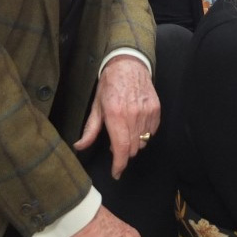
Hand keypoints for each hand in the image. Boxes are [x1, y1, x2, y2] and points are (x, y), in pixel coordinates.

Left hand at [73, 55, 159, 178]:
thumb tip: (79, 147)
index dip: (119, 165)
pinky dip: (144, 133)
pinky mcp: (156, 110)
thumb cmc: (110, 85)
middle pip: (132, 148)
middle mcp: (133, 115)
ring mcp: (147, 112)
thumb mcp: (96, 106)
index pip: (121, 148)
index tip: (116, 173)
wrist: (129, 64)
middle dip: (124, 152)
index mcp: (115, 115)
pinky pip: (152, 132)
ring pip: (143, 142)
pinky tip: (136, 123)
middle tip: (116, 142)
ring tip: (126, 130)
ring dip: (134, 142)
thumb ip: (90, 130)